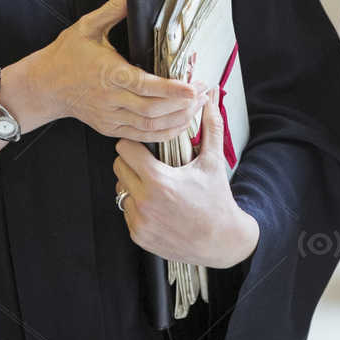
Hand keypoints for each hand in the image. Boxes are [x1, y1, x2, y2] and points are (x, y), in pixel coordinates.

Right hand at [24, 0, 203, 141]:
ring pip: (149, 127)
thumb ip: (115, 5)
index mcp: (109, 74)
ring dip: (177, 120)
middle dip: (183, 104)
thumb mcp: (88, 26)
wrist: (43, 86)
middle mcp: (111, 99)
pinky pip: (141, 136)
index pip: (145, 86)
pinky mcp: (110, 128)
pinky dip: (163, 133)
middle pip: (152, 110)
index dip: (171, 89)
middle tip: (205, 92)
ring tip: (198, 107)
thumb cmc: (66, 54)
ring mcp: (110, 118)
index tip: (193, 87)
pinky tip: (180, 123)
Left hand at [114, 89, 259, 267]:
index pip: (125, 150)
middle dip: (131, 162)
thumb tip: (212, 99)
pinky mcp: (139, 236)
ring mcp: (139, 222)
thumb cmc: (217, 200)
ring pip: (120, 189)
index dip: (135, 144)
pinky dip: (136, 205)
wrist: (221, 241)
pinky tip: (156, 203)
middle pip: (118, 168)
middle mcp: (144, 203)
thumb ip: (210, 126)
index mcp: (159, 181)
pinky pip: (126, 211)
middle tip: (149, 162)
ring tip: (154, 184)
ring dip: (132, 184)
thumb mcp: (213, 162)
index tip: (144, 145)